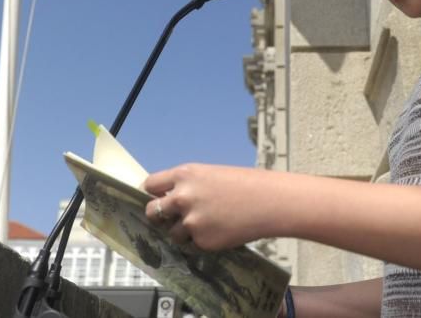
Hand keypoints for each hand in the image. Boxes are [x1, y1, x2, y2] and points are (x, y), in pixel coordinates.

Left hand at [142, 163, 278, 250]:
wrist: (269, 202)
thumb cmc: (245, 184)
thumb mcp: (211, 174)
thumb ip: (188, 186)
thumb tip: (171, 199)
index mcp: (184, 175)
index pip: (150, 185)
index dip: (155, 193)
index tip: (159, 198)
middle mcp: (182, 198)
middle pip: (152, 212)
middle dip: (160, 216)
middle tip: (173, 218)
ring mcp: (190, 222)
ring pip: (172, 233)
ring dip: (184, 232)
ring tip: (208, 224)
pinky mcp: (202, 241)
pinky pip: (193, 244)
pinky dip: (202, 241)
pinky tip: (220, 231)